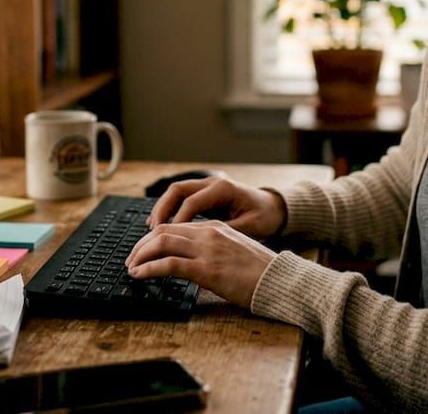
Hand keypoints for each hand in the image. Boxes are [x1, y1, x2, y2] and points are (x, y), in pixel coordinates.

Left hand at [125, 221, 276, 308]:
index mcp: (215, 228)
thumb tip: (192, 263)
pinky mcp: (206, 269)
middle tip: (130, 260)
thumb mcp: (234, 252)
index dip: (153, 238)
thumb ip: (213, 251)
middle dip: (141, 245)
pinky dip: (148, 268)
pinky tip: (139, 275)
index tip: (143, 251)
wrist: (280, 281)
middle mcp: (208, 234)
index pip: (174, 226)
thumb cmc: (261, 272)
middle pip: (162, 231)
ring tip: (131, 268)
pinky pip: (168, 264)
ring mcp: (207, 250)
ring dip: (140, 255)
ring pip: (161, 243)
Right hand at [147, 174, 287, 238]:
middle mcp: (212, 183)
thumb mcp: (250, 227)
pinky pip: (181, 198)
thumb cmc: (265, 217)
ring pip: (176, 192)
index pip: (191, 202)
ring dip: (163, 209)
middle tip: (151, 231)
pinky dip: (170, 209)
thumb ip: (227, 232)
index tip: (169, 240)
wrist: (275, 207)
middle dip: (162, 210)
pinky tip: (163, 225)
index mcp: (223, 189)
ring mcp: (207, 186)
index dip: (178, 221)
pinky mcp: (205, 193)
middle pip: (177, 190)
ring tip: (151, 229)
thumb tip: (204, 244)